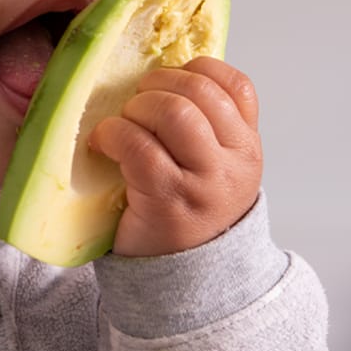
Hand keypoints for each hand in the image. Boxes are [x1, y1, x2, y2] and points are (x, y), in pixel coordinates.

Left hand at [91, 57, 263, 257]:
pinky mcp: (167, 202)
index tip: (168, 82)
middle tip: (136, 102)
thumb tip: (161, 74)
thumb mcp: (214, 168)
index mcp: (246, 147)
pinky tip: (104, 144)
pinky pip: (139, 148)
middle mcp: (233, 163)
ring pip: (174, 113)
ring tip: (123, 123)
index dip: (196, 70)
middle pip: (199, 92)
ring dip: (136, 108)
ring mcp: (203, 184)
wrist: (186, 281)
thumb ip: (205, 126)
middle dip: (157, 85)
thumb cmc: (188, 212)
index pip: (237, 86)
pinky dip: (113, 135)